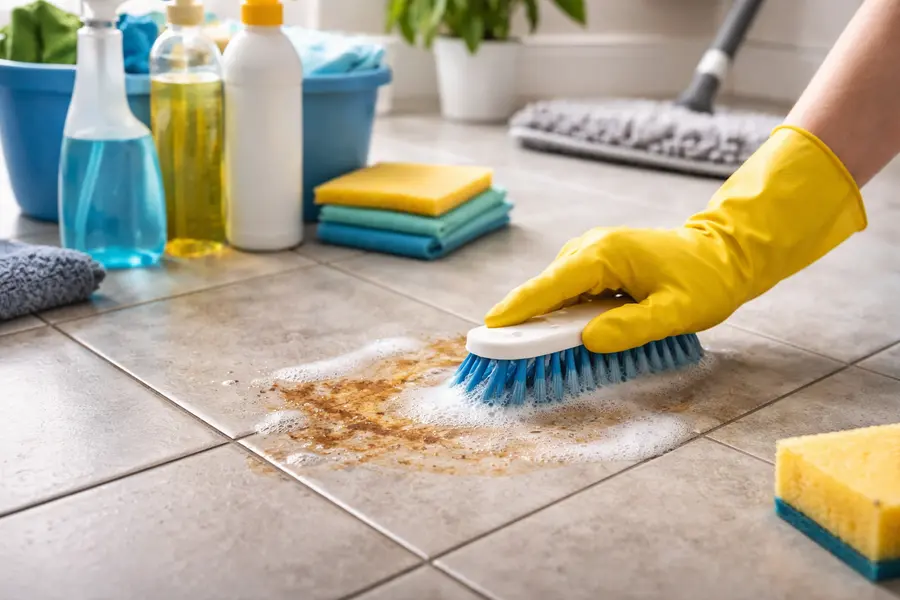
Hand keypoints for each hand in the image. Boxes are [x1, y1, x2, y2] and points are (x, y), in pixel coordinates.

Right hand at [486, 126, 866, 353]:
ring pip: (553, 293)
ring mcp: (590, 255)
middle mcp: (590, 249)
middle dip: (523, 324)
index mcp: (605, 255)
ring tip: (532, 358)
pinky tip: (562, 340)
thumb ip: (631, 328)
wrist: (725, 254)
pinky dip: (559, 317)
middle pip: (544, 290)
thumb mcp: (676, 313)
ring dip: (542, 324)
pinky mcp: (595, 265)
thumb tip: (587, 340)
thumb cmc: (705, 282)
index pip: (551, 285)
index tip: (488, 331)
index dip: (518, 309)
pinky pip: (567, 294)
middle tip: (502, 361)